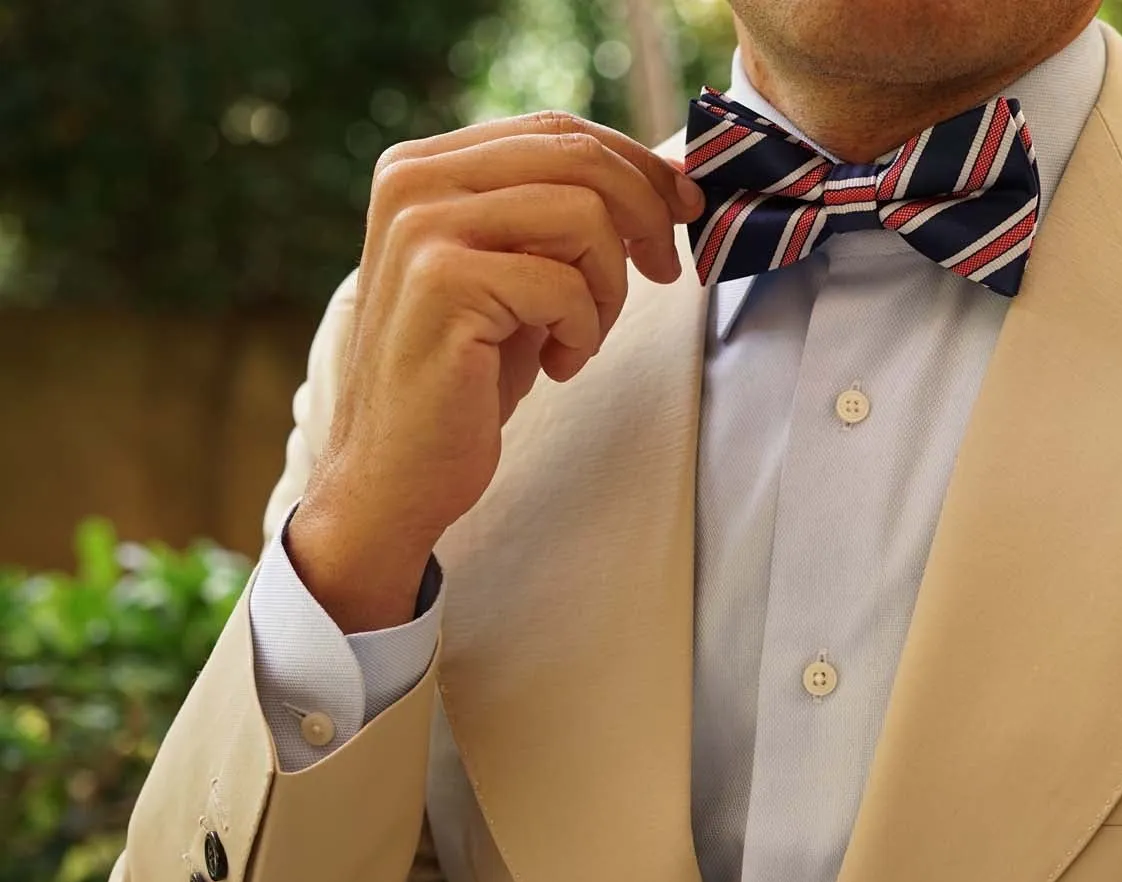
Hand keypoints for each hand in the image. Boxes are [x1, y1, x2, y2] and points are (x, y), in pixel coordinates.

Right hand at [288, 110, 705, 630]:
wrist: (397, 471)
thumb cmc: (467, 377)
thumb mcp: (517, 275)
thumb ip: (562, 216)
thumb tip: (670, 178)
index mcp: (424, 166)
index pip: (557, 129)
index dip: (637, 164)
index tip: (683, 209)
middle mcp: (413, 181)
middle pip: (579, 157)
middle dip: (646, 214)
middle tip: (665, 271)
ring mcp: (422, 228)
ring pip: (583, 215)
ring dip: (610, 287)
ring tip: (583, 336)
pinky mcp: (443, 284)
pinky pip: (565, 285)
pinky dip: (583, 331)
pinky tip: (555, 366)